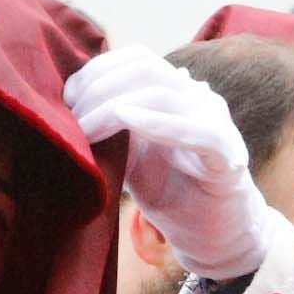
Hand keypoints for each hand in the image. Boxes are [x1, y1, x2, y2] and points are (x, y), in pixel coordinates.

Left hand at [64, 48, 293, 283]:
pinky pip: (197, 132)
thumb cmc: (169, 190)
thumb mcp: (130, 154)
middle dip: (99, 89)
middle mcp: (198, 98)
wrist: (209, 234)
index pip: (138, 59)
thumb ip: (111, 126)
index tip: (67, 97)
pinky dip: (159, 123)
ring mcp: (215, 123)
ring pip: (163, 94)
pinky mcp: (226, 157)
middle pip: (146, 69)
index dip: (98, 70)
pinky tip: (126, 119)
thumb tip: (70, 105)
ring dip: (113, 108)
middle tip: (71, 118)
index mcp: (177, 92)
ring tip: (85, 131)